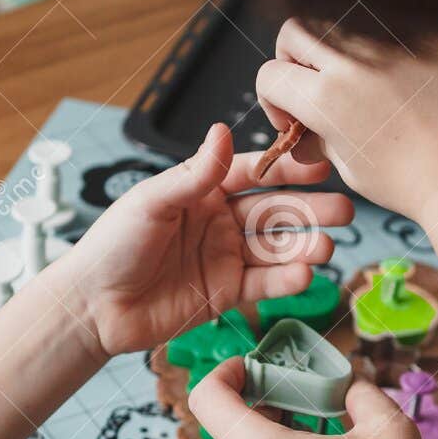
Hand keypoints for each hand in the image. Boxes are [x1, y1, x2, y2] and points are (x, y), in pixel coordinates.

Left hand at [54, 123, 353, 357]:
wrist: (92, 306)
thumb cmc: (112, 246)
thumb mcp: (152, 202)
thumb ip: (193, 174)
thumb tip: (223, 131)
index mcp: (200, 189)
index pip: (253, 173)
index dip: (286, 170)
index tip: (319, 165)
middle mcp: (219, 220)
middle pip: (274, 211)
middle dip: (310, 210)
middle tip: (345, 210)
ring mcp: (225, 258)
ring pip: (275, 248)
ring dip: (304, 247)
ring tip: (327, 247)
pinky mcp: (225, 294)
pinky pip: (263, 284)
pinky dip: (285, 280)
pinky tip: (304, 275)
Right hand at [254, 20, 437, 224]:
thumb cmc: (413, 184)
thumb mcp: (352, 167)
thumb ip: (321, 140)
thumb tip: (302, 137)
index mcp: (325, 99)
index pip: (269, 75)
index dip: (272, 99)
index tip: (291, 119)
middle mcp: (352, 64)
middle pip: (295, 31)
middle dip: (292, 56)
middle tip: (311, 83)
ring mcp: (390, 45)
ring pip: (339, 18)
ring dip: (334, 44)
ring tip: (352, 77)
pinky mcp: (424, 40)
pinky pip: (387, 26)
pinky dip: (378, 46)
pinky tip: (394, 76)